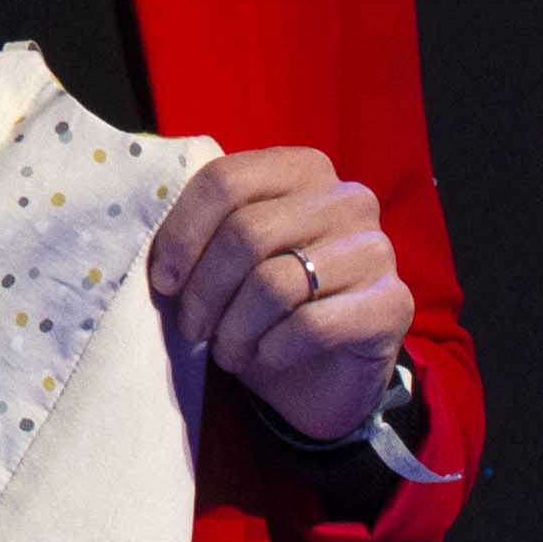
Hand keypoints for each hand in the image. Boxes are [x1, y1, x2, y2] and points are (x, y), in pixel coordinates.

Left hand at [148, 146, 410, 442]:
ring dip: (234, 328)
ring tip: (225, 350)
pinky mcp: (393, 303)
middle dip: (204, 290)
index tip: (163, 280)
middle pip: (246, 233)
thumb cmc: (260, 306)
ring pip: (275, 283)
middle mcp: (348, 199)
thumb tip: (149, 241)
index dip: (182, 234)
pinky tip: (264, 358)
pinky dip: (273, 349)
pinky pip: (312, 324)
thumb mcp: (223, 260)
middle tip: (191, 327)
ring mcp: (377, 249)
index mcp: (302, 169)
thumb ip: (200, 232)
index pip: (225, 181)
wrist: (321, 371)